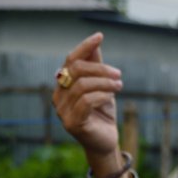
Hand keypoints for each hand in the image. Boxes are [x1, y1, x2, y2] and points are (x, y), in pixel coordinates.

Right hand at [51, 32, 123, 162]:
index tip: (100, 36)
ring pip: (82, 85)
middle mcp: (58, 96)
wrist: (105, 140)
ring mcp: (62, 111)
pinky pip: (86, 102)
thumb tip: (96, 42)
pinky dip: (101, 96)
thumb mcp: (101, 85)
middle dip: (100, 68)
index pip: (70, 60)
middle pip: (76, 70)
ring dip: (105, 83)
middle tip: (118, 74)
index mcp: (63, 85)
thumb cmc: (102, 111)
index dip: (84, 47)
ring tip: (119, 86)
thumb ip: (96, 65)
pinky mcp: (71, 124)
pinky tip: (111, 97)